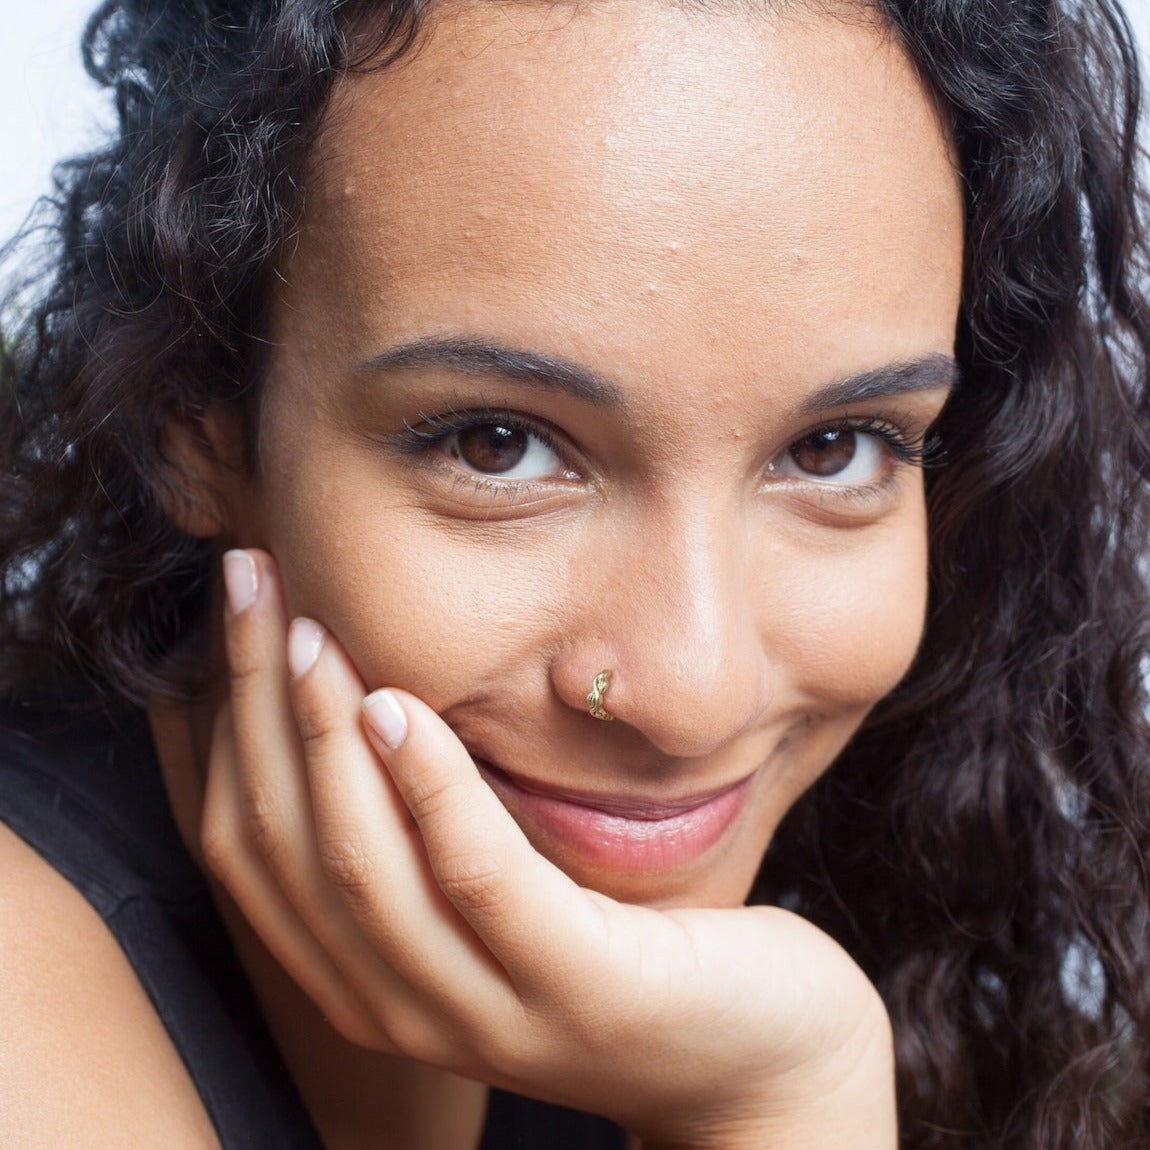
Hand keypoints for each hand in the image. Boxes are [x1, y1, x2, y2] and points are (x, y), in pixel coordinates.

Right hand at [202, 549, 895, 1147]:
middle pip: (288, 846)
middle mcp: (401, 1007)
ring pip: (363, 864)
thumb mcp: (506, 886)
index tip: (244, 611)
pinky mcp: (575, 990)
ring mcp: (485, 1011)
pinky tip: (399, 706)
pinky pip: (478, 875)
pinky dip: (428, 786)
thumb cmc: (626, 945)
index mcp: (368, 977)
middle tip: (253, 583)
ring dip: (323, 735)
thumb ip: (431, 825)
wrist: (761, 1052)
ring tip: (312, 634)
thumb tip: (371, 690)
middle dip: (259, 703)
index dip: (231, 723)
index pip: (252, 850)